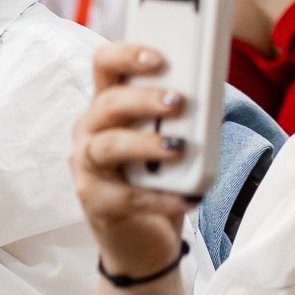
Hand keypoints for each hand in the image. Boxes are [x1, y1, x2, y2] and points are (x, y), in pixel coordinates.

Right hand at [71, 43, 196, 277]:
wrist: (142, 240)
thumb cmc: (155, 179)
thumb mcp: (165, 139)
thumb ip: (177, 117)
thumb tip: (208, 95)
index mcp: (106, 105)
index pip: (104, 64)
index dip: (127, 54)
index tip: (158, 57)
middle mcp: (89, 131)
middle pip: (107, 104)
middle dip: (142, 99)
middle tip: (177, 101)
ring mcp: (87, 168)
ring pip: (107, 146)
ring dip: (145, 144)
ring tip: (178, 148)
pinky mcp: (96, 203)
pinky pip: (127, 196)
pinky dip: (162, 197)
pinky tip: (189, 197)